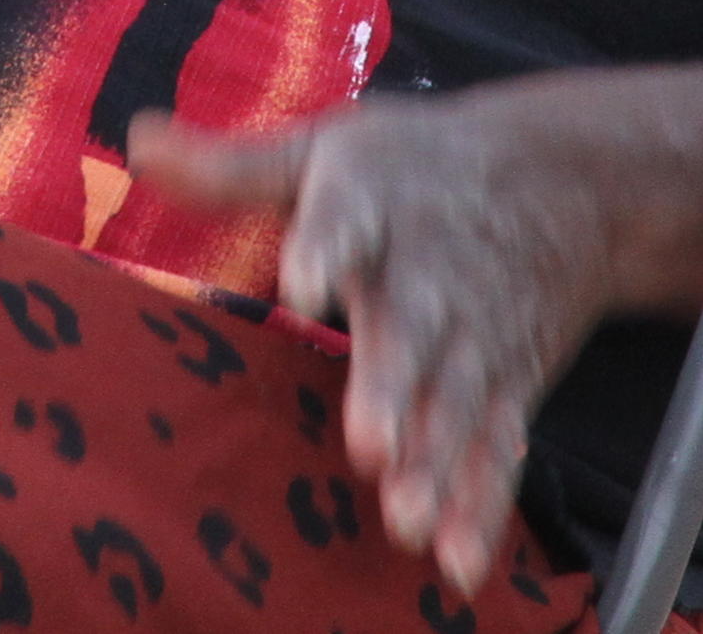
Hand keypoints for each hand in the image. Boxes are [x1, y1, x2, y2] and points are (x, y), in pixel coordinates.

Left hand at [132, 68, 702, 596]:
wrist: (564, 180)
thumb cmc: (411, 171)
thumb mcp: (327, 149)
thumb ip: (233, 167)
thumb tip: (137, 143)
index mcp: (372, 208)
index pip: (346, 223)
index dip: (325, 250)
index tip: (302, 284)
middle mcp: (427, 279)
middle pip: (409, 333)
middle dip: (391, 389)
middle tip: (370, 447)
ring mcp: (472, 339)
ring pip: (457, 403)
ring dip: (437, 462)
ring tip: (407, 519)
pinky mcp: (507, 386)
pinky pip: (498, 448)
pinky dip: (484, 503)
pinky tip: (459, 560)